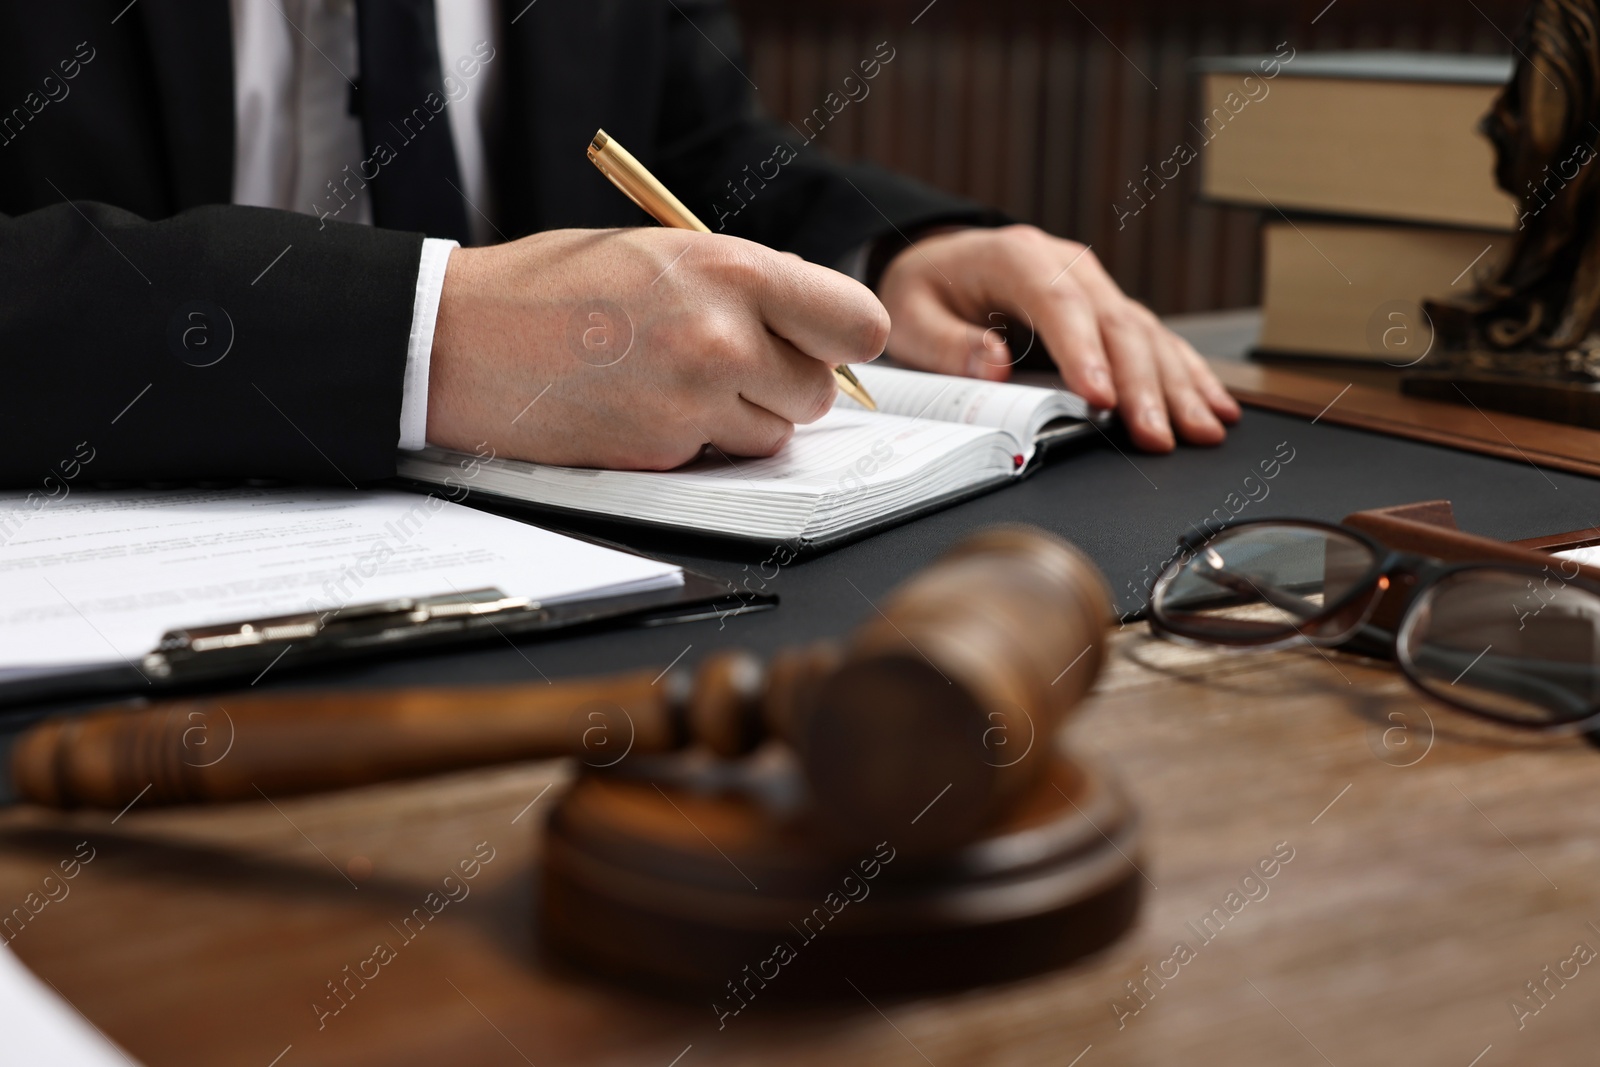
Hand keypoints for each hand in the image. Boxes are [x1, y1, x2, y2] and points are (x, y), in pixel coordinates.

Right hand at [427, 228, 888, 468]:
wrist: (462, 338)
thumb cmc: (557, 285)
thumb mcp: (664, 251)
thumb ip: (747, 286)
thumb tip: (814, 328)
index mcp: (730, 269)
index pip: (857, 323)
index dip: (843, 337)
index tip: (824, 340)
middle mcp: (723, 336)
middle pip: (821, 389)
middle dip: (786, 381)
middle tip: (732, 359)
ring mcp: (693, 401)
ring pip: (776, 433)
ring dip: (744, 417)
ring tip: (679, 380)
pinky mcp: (664, 452)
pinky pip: (720, 458)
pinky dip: (699, 443)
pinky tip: (645, 405)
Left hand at [876, 224, 1240, 451]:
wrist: (940, 260)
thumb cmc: (925, 291)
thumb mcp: (910, 316)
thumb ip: (948, 344)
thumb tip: (994, 366)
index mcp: (1018, 258)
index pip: (1060, 306)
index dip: (1084, 353)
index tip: (1100, 399)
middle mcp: (1067, 267)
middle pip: (1117, 324)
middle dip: (1143, 385)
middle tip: (1159, 436)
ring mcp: (1095, 286)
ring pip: (1147, 334)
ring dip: (1177, 386)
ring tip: (1202, 431)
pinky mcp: (1108, 310)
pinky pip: (1155, 341)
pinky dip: (1186, 375)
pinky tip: (1215, 406)